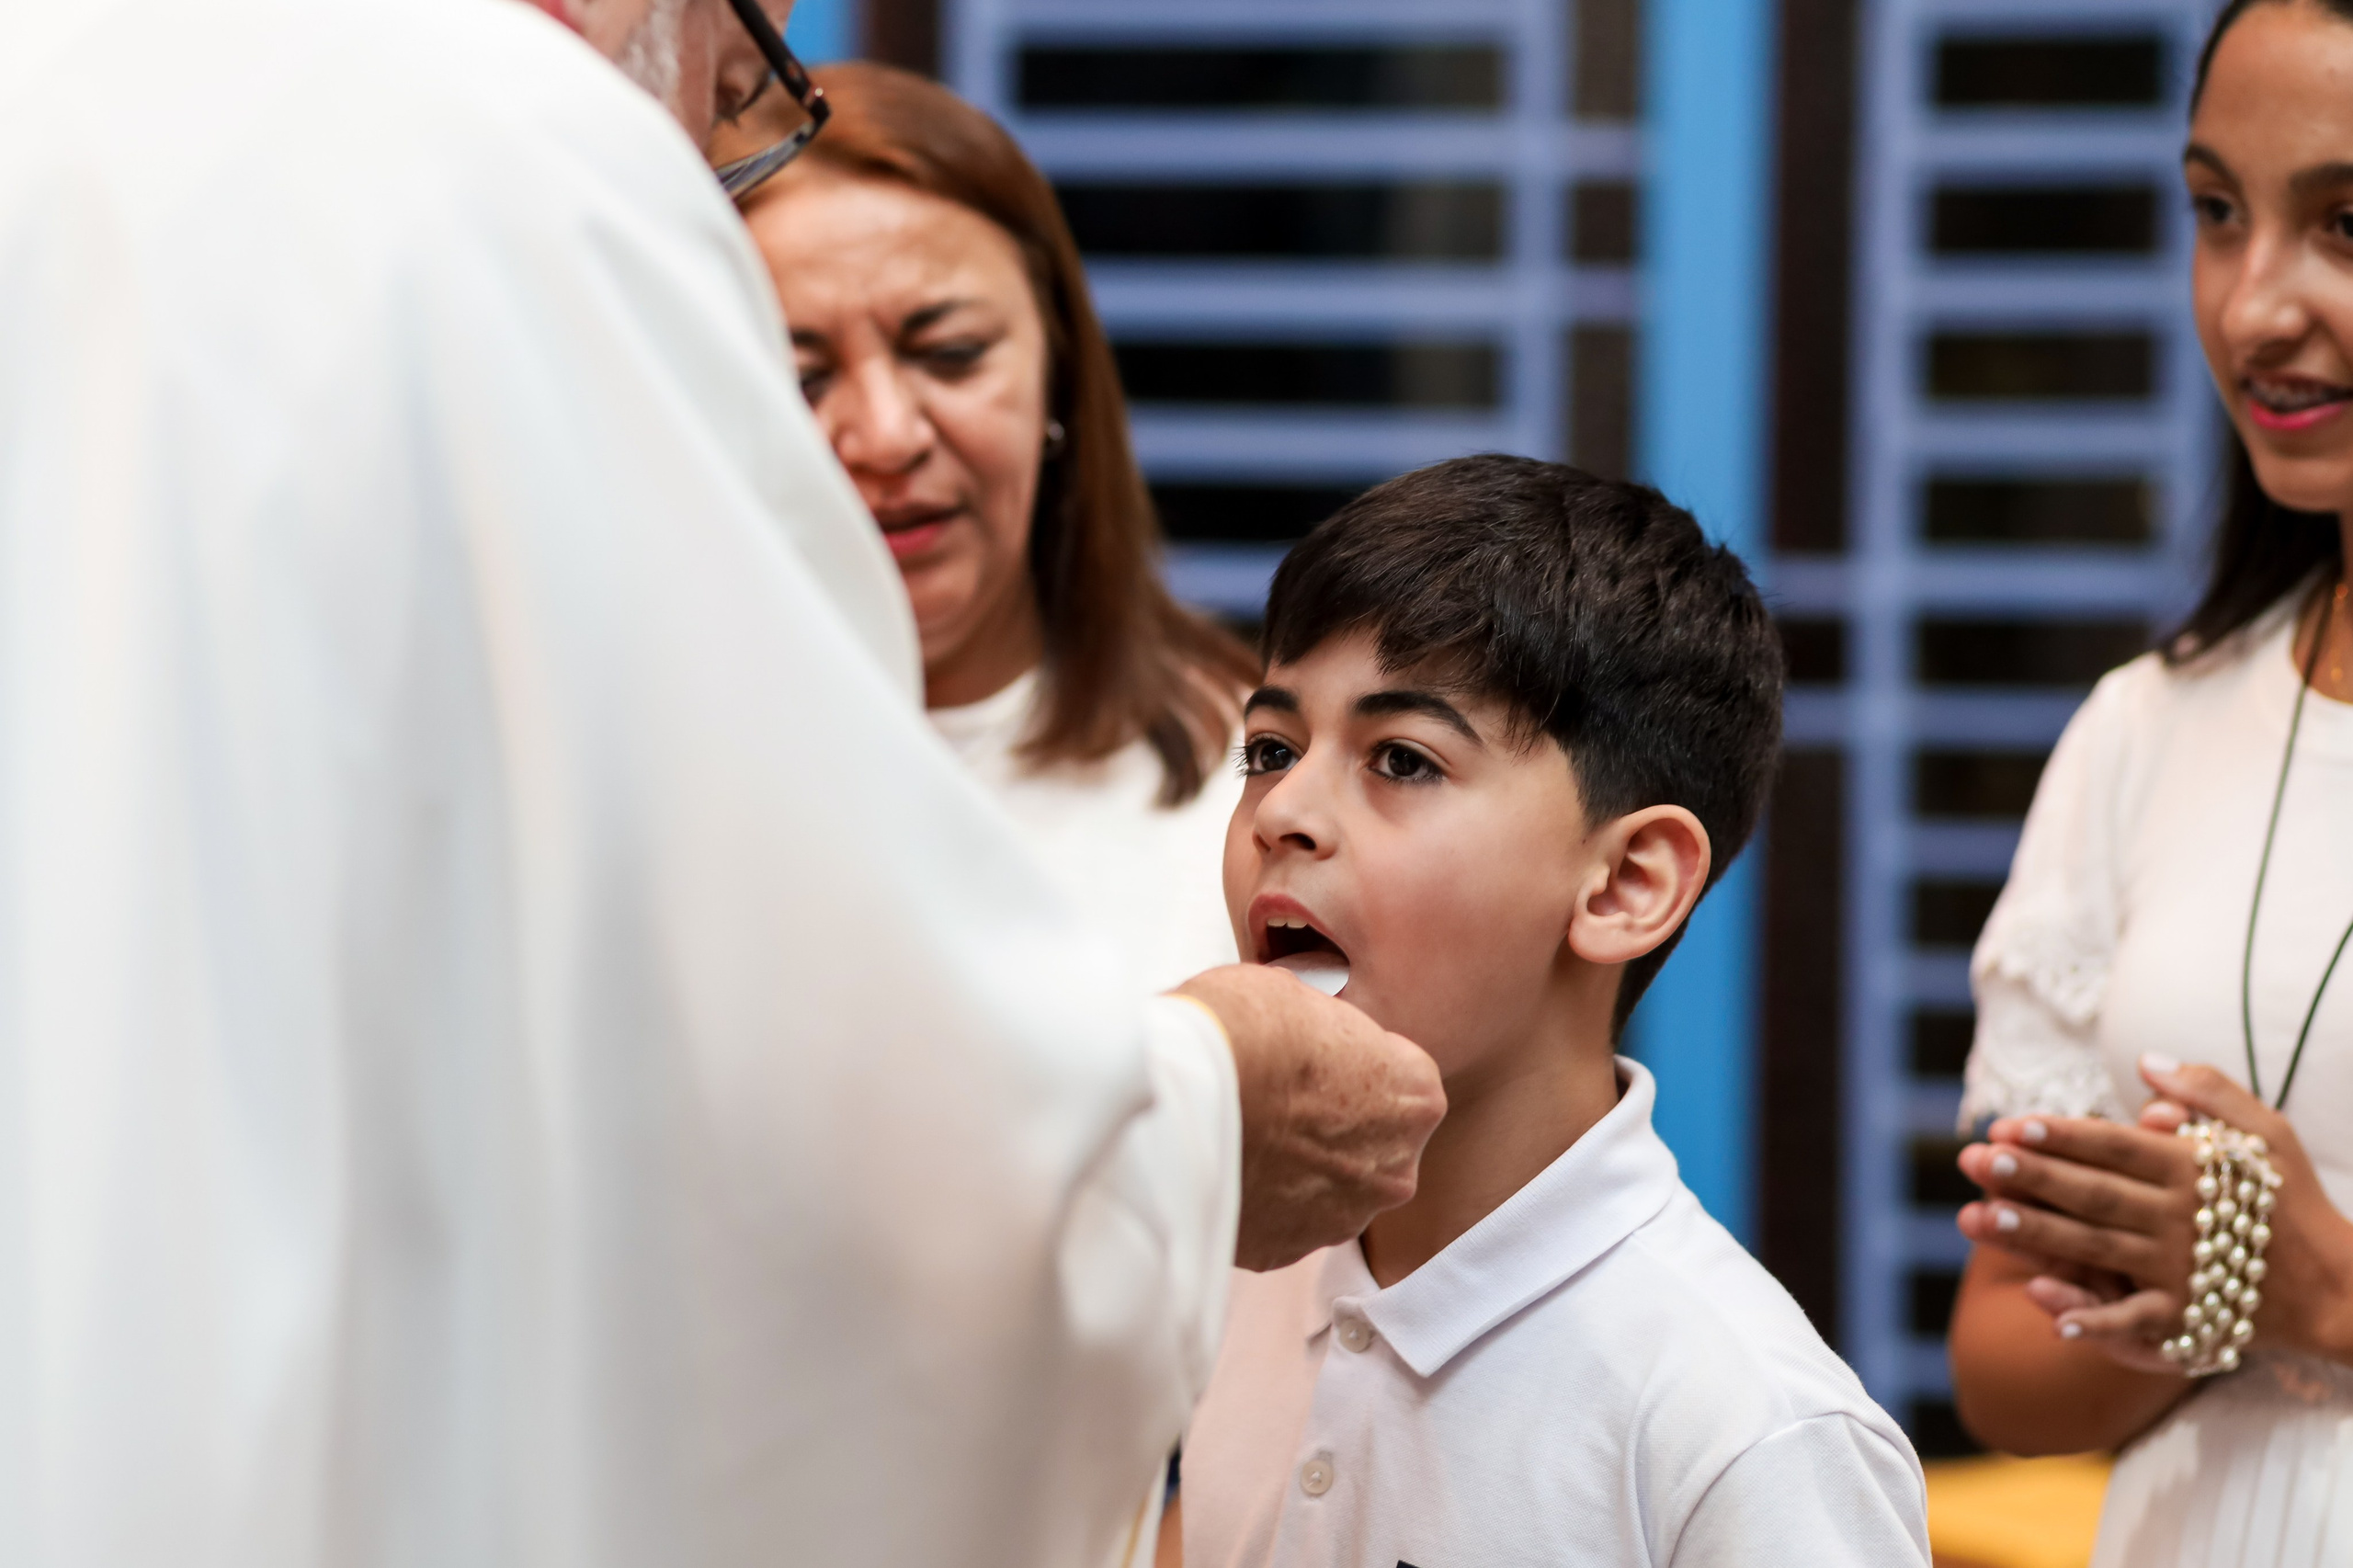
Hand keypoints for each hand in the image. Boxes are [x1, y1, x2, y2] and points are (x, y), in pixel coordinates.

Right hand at [1174, 965, 1444, 1270]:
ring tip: (1244, 1133)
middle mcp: (1394, 1170)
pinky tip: (1226, 1166)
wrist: (1183, 1091)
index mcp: (1416, 1100)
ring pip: (1325, 1190)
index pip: (1399, 1081)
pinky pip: (1278, 1222)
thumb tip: (1305, 1040)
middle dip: (1330, 1128)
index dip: (1352, 1064)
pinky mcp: (1285, 1251)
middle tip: (1277, 1100)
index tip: (1314, 1058)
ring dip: (1295, 1169)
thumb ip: (1326, 1036)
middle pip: (1369, 1146)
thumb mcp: (1303, 1000)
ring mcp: (1340, 1219)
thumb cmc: (1247, 1030)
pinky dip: (1257, 1201)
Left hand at [1956, 1055, 2352, 1369]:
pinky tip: (2046, 1309)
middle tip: (1973, 1161)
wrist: (2340, 1285)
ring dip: (2035, 1235)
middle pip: (2093, 1194)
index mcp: (2193, 1168)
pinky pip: (2135, 1319)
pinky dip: (2094, 1318)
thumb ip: (2207, 1090)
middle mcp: (2181, 1217)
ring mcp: (2181, 1269)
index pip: (2116, 1146)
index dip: (2063, 1135)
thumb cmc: (2291, 1199)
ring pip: (2095, 1249)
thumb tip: (2146, 1060)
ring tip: (1977, 1218)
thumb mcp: (2266, 1130)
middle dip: (2031, 1177)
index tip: (2011, 1124)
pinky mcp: (2188, 1315)